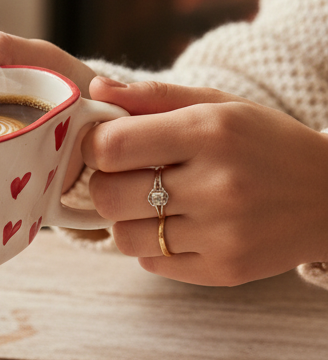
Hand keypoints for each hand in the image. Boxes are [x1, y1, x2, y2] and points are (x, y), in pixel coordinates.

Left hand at [83, 77, 327, 285]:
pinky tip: (179, 226)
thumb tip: (96, 89)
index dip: (94, 146)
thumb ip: (153, 97)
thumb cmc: (265, 143)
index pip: (112, 146)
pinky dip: (153, 246)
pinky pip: (151, 263)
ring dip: (127, 219)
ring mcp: (222, 233)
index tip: (104, 146)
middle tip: (124, 177)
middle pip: (108, 196)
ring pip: (124, 236)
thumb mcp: (218, 105)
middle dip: (105, 184)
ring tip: (153, 204)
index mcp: (210, 132)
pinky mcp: (225, 269)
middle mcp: (217, 184)